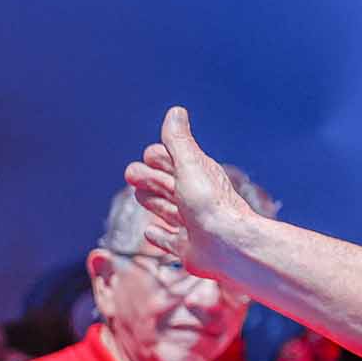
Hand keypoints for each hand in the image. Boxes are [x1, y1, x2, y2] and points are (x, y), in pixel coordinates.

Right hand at [122, 107, 259, 276]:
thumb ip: (179, 141)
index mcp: (199, 177)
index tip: (150, 155)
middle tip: (131, 173)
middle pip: (167, 185)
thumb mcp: (190, 165)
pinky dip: (159, 235)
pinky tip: (150, 231)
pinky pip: (170, 241)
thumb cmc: (211, 204)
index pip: (174, 162)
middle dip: (149, 177)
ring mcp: (192, 224)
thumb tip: (176, 112)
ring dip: (152, 200)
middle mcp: (196, 199)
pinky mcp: (188, 248)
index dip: (160, 157)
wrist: (230, 246)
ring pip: (166, 209)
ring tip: (138, 193)